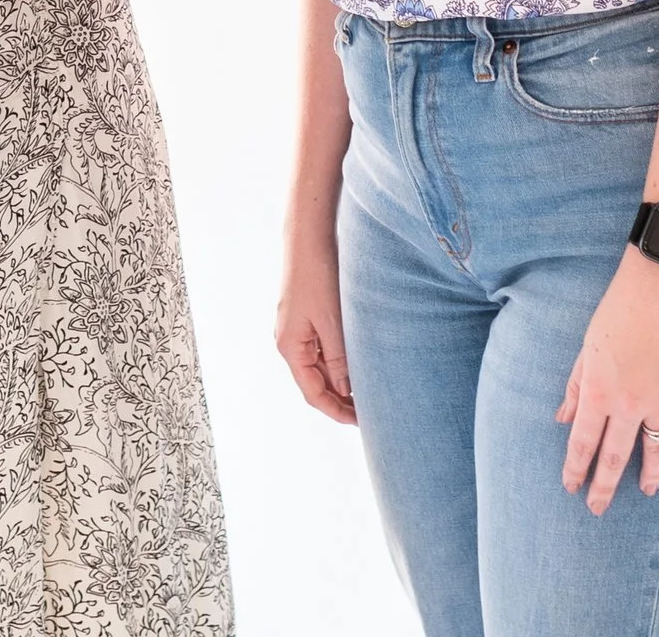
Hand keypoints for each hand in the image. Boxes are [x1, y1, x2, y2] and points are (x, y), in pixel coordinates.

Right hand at [274, 233, 355, 424]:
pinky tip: (356, 360)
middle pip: (315, 382)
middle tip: (369, 409)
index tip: (361, 421)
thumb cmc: (317, 276)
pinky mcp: (305, 316)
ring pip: (319, 366)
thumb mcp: (332, 322)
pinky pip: (321, 348)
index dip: (337, 411)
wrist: (308, 236)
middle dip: (340, 398)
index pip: (313, 393)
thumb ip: (339, 360)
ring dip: (340, 379)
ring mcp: (296, 329)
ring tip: (367, 388)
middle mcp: (289, 341)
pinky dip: (337, 360)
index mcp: (290, 347)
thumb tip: (345, 391)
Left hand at [558, 244, 658, 512]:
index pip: (583, 443)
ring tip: (647, 490)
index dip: (576, 469)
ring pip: (656, 450)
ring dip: (651, 474)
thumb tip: (562, 418)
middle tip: (597, 508)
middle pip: (615, 457)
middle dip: (605, 486)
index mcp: (598, 391)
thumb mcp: (586, 348)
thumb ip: (576, 387)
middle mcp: (628, 404)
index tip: (571, 487)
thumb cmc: (616, 311)